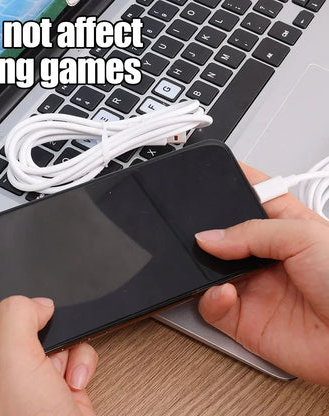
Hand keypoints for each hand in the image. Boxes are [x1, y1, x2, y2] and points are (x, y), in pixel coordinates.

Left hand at [0, 231, 97, 415]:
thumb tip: (36, 304)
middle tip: (27, 296)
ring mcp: (25, 372)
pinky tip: (73, 383)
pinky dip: (77, 360)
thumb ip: (17, 317)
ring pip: (42, 327)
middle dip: (24, 308)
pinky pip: (68, 346)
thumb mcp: (13, 364)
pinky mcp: (53, 376)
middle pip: (2, 313)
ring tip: (59, 370)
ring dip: (60, 342)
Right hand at [197, 163, 328, 385]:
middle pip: (223, 234)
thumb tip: (209, 236)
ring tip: (211, 262)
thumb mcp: (305, 237)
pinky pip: (211, 305)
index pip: (252, 197)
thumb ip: (253, 231)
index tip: (210, 175)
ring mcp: (252, 286)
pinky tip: (224, 293)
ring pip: (209, 269)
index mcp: (285, 227)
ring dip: (202, 266)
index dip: (232, 185)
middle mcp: (265, 255)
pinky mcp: (242, 318)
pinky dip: (210, 299)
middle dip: (207, 229)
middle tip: (200, 228)